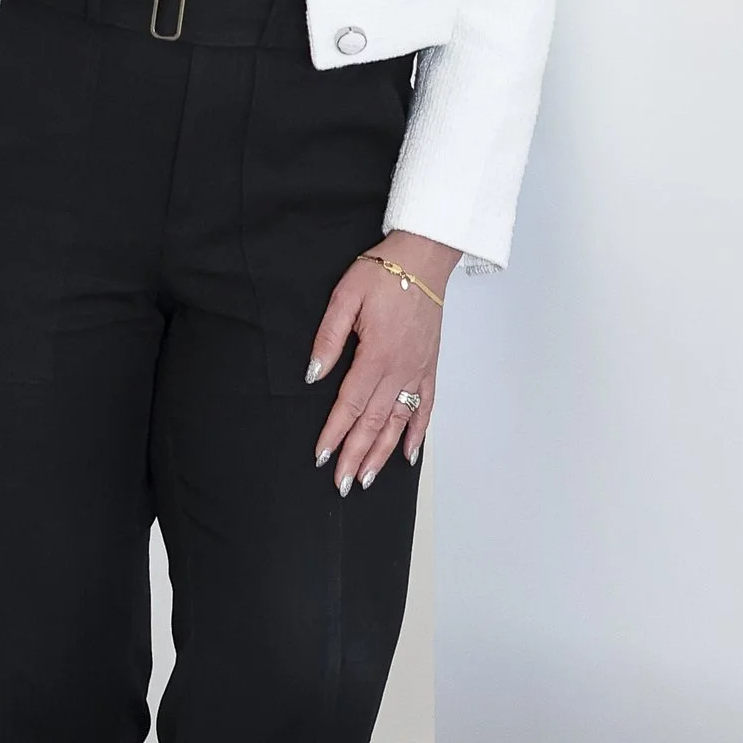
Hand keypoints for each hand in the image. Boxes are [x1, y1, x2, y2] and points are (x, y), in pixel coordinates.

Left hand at [306, 231, 460, 495]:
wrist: (424, 258)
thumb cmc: (383, 273)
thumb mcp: (345, 297)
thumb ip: (328, 339)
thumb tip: (313, 375)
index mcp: (376, 355)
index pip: (350, 404)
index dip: (335, 433)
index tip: (322, 457)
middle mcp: (400, 370)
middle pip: (374, 422)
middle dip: (356, 455)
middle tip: (343, 484)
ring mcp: (418, 371)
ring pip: (399, 422)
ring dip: (382, 452)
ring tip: (368, 478)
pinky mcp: (429, 366)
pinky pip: (426, 407)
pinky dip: (417, 433)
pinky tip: (408, 454)